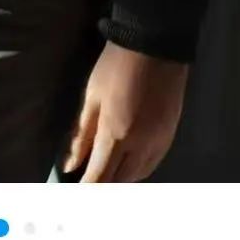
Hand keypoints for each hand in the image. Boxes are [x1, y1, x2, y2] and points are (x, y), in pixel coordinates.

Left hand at [61, 40, 189, 181]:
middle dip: (102, 187)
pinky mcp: (170, 136)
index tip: (74, 194)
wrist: (154, 45)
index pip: (99, 176)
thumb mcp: (91, 96)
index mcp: (115, 134)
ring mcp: (158, 142)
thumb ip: (80, 134)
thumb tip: (69, 165)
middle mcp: (139, 146)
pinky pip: (152, 165)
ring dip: (119, 181)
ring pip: (137, 177)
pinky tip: (127, 167)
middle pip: (119, 182)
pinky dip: (137, 172)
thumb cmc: (115, 66)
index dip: (86, 189)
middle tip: (88, 185)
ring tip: (104, 177)